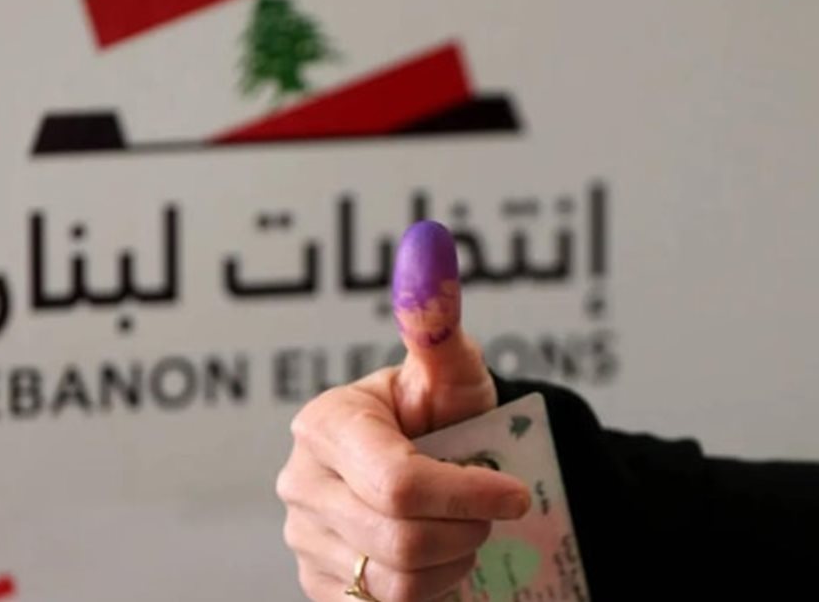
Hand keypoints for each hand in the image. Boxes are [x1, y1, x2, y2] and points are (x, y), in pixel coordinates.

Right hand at [276, 222, 531, 600]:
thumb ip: (438, 322)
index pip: (398, 482)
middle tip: (493, 511)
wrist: (425, 464)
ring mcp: (303, 538)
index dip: (469, 494)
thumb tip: (430, 250)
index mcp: (326, 424)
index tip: (517, 492)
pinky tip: (437, 553)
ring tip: (464, 529)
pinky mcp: (319, 583)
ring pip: (398, 581)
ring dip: (453, 560)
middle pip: (400, 537)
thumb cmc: (440, 416)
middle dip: (467, 529)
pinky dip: (429, 587)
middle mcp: (301, 482)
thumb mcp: (450, 374)